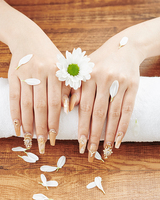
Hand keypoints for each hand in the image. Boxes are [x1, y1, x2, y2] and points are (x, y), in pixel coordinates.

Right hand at [8, 19, 67, 152]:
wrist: (28, 38)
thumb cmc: (50, 58)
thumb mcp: (63, 68)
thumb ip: (68, 87)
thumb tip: (68, 110)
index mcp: (57, 72)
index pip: (56, 103)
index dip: (54, 122)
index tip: (54, 138)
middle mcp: (41, 72)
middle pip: (40, 106)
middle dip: (41, 128)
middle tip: (42, 144)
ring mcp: (25, 73)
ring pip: (26, 104)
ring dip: (27, 124)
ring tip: (28, 140)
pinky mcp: (12, 75)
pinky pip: (13, 98)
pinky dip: (14, 114)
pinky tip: (16, 127)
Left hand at [78, 33, 142, 160]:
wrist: (124, 47)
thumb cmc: (98, 63)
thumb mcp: (83, 71)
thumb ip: (74, 88)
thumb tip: (66, 110)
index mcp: (88, 75)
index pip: (84, 107)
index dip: (82, 126)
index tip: (80, 143)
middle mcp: (104, 78)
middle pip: (98, 113)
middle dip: (94, 135)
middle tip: (90, 152)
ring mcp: (120, 82)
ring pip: (114, 114)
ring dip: (109, 134)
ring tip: (105, 151)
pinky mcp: (133, 86)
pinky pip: (128, 110)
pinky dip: (123, 126)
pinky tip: (118, 140)